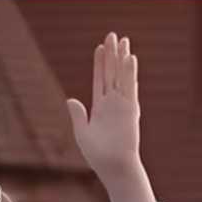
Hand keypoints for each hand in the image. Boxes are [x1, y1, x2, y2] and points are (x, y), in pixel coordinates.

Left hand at [66, 32, 140, 184]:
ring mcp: (122, 104)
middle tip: (113, 35)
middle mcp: (112, 102)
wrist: (113, 166)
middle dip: (112, 54)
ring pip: (122, 76)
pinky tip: (130, 59)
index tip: (100, 47)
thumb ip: (78, 115)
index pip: (100, 79)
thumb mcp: (83, 133)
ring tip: (123, 41)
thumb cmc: (98, 155)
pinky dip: (129, 73)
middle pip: (112, 72)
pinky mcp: (130, 109)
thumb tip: (70, 99)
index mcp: (100, 107)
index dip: (100, 63)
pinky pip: (129, 87)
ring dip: (122, 58)